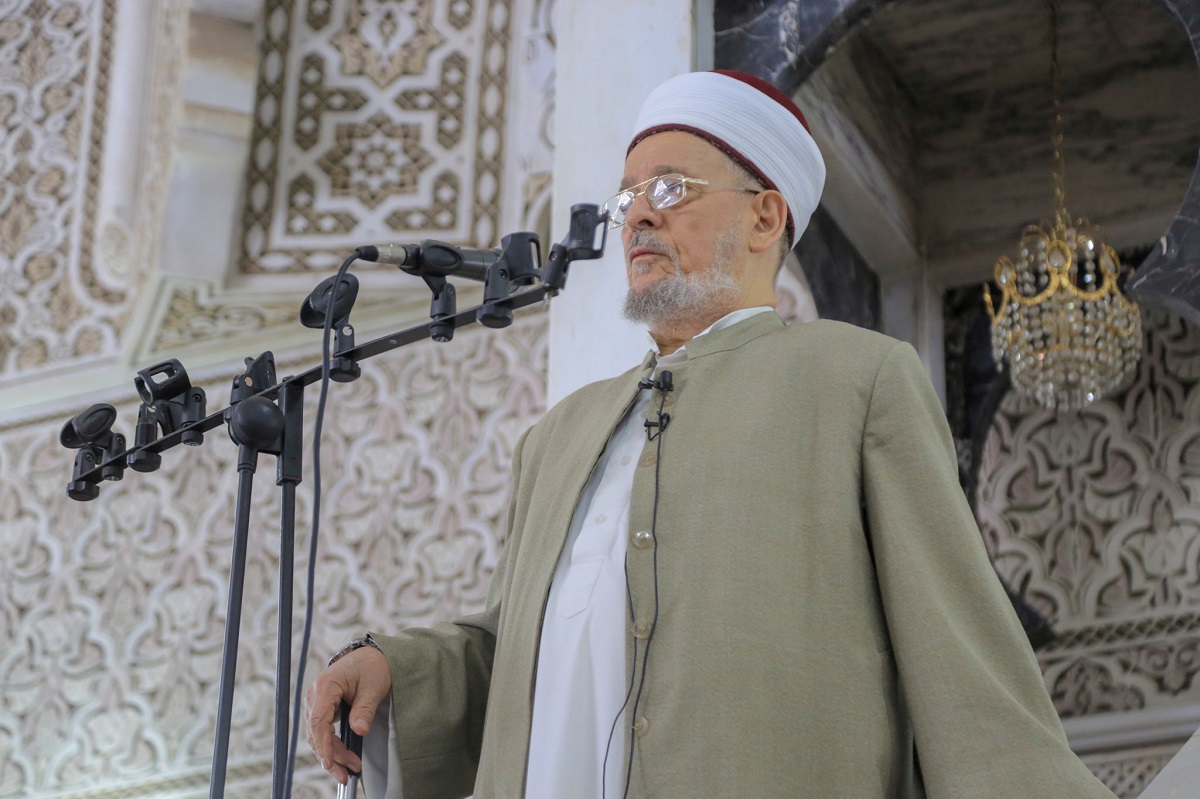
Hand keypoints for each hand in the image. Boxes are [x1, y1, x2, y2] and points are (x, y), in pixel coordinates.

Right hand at [305, 645, 390, 783]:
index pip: (319, 720)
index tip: (330, 762)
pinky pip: (324, 732)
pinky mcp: (323, 710)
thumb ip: (365, 709)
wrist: (372, 657)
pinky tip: (343, 760)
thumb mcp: (373, 687)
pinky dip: (332, 747)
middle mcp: (316, 695)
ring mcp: (318, 703)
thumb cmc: (372, 667)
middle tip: (347, 773)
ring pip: (318, 736)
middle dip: (331, 755)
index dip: (323, 744)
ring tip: (349, 771)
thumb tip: (359, 731)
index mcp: (326, 685)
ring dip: (332, 755)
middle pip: (317, 732)